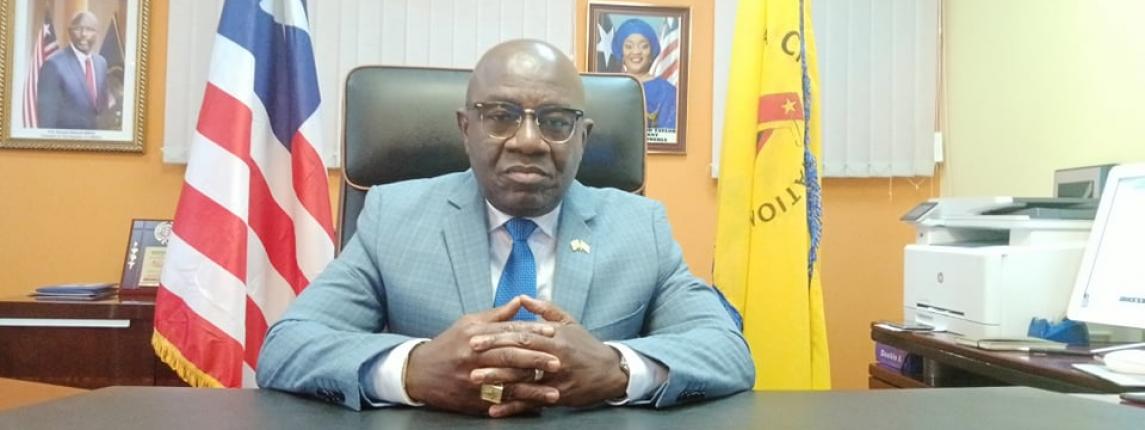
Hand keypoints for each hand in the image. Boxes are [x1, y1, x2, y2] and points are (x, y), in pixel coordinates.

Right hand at [404, 297, 562, 416]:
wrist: (418, 373)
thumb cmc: (447, 345)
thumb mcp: (467, 323)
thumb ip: (496, 315)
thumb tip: (520, 302)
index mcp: (474, 335)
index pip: (508, 331)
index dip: (532, 332)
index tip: (553, 333)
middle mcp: (474, 357)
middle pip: (510, 357)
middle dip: (536, 360)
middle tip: (558, 362)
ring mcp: (472, 380)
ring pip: (507, 383)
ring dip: (532, 388)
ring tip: (555, 390)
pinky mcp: (472, 399)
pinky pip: (499, 403)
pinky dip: (519, 405)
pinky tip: (536, 407)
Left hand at [470, 296, 627, 408]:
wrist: (611, 371)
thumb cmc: (586, 345)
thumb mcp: (569, 321)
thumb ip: (544, 310)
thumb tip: (522, 297)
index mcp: (554, 337)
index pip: (522, 334)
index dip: (498, 335)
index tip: (475, 337)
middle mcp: (554, 357)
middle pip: (519, 356)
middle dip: (492, 356)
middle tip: (468, 356)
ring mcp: (556, 378)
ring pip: (523, 380)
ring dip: (497, 381)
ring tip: (475, 381)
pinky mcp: (558, 397)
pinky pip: (531, 402)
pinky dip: (512, 407)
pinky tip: (494, 409)